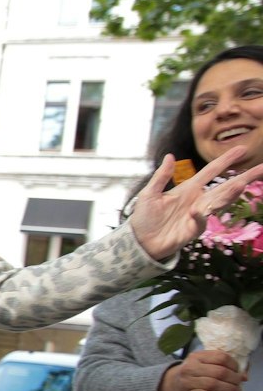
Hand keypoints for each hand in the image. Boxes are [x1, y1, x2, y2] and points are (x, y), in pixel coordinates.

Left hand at [128, 148, 262, 260]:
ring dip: (230, 193)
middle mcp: (198, 199)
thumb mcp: (149, 194)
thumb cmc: (144, 218)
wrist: (140, 242)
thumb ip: (161, 176)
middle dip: (245, 177)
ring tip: (241, 184)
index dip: (226, 160)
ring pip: (219, 201)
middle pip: (226, 186)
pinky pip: (202, 219)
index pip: (211, 171)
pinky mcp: (195, 229)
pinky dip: (201, 214)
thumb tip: (170, 156)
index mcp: (189, 188)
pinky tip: (199, 210)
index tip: (242, 149)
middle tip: (262, 168)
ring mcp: (199, 214)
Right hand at [158, 348, 246, 390]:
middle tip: (239, 383)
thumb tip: (245, 376)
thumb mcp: (205, 364)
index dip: (233, 364)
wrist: (172, 385)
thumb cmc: (193, 373)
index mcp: (197, 356)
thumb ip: (224, 366)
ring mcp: (188, 381)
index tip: (237, 371)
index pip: (220, 357)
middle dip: (233, 378)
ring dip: (229, 388)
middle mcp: (191, 367)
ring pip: (214, 384)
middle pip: (219, 372)